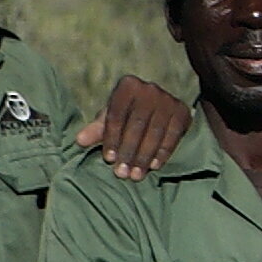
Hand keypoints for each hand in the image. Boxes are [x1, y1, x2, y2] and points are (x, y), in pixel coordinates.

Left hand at [74, 76, 190, 180]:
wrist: (160, 105)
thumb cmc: (129, 113)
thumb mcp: (113, 117)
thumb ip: (97, 129)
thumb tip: (80, 141)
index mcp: (127, 86)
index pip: (117, 115)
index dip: (112, 138)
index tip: (109, 159)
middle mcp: (149, 89)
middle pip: (136, 125)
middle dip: (128, 151)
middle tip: (122, 173)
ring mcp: (167, 100)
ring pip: (154, 132)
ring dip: (144, 157)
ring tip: (136, 175)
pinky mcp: (182, 112)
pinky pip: (172, 136)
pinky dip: (163, 153)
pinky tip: (154, 166)